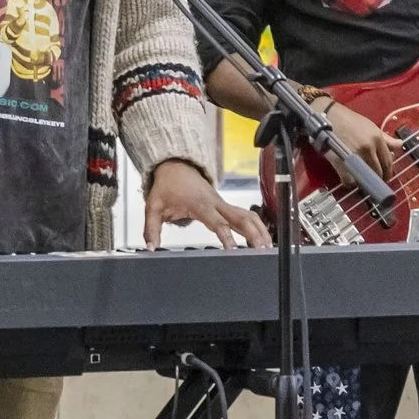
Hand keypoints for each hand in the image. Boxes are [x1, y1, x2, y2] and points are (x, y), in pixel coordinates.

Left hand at [142, 159, 269, 249]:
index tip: (234, 250)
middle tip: (262, 251)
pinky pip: (245, 214)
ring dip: (259, 230)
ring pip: (248, 215)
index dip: (226, 237)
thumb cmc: (167, 186)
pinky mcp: (225, 205)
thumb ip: (151, 229)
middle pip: (241, 218)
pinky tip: (262, 238)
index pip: (217, 223)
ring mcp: (223, 203)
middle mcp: (216, 203)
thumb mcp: (154, 207)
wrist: (175, 167)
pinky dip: (256, 225)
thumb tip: (151, 248)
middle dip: (254, 234)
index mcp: (201, 205)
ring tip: (268, 248)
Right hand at [325, 102, 401, 181]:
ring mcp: (354, 154)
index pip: (388, 161)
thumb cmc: (350, 120)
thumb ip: (386, 139)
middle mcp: (368, 147)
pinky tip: (352, 182)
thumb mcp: (371, 126)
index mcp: (377, 138)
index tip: (386, 176)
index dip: (388, 172)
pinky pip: (349, 179)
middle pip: (378, 170)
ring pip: (366, 176)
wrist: (328, 116)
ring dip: (366, 182)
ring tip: (364, 182)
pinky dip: (351, 183)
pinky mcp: (341, 161)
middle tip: (376, 181)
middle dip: (379, 178)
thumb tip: (400, 145)